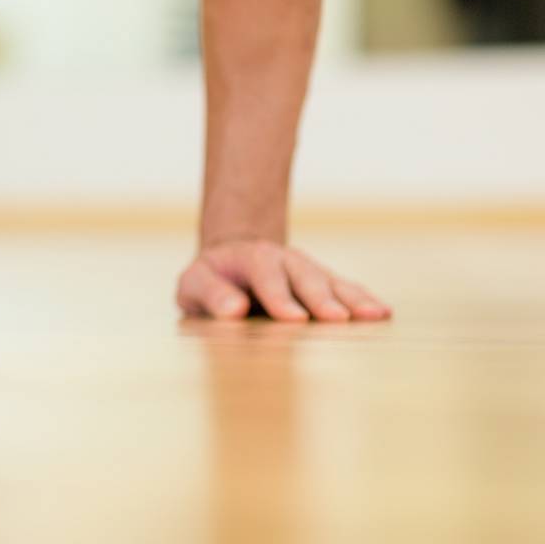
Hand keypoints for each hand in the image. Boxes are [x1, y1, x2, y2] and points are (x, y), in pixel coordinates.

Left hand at [176, 239, 390, 322]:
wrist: (231, 265)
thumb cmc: (210, 281)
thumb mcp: (193, 284)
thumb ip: (210, 294)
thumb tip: (233, 310)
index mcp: (251, 258)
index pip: (266, 274)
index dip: (279, 295)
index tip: (293, 318)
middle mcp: (285, 261)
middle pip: (305, 277)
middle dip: (321, 298)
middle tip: (337, 319)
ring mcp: (307, 272)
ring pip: (332, 282)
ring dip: (352, 299)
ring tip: (374, 315)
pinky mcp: (323, 286)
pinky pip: (346, 290)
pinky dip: (364, 300)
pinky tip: (383, 313)